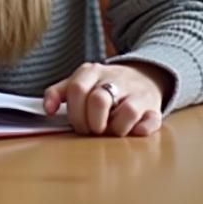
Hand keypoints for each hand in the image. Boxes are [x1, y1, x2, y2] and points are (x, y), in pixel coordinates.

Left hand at [43, 61, 169, 136]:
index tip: (77, 124)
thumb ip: (60, 92)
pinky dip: (141, 130)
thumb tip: (48, 109)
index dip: (74, 113)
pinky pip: (151, 122)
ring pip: (127, 111)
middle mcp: (116, 79)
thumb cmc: (105, 85)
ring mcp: (137, 93)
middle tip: (93, 130)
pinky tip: (132, 131)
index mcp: (93, 72)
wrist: (144, 75)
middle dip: (92, 123)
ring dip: (116, 129)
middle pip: (99, 100)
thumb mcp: (80, 81)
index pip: (77, 89)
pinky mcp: (154, 108)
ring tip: (111, 131)